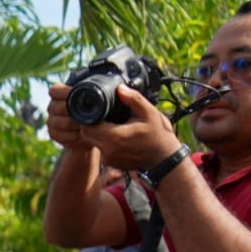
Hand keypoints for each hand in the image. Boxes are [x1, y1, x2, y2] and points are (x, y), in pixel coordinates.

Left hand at [47, 84, 179, 172]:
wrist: (164, 158)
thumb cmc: (158, 134)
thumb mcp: (149, 112)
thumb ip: (133, 99)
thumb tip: (120, 89)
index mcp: (115, 137)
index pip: (87, 127)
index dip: (89, 117)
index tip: (98, 110)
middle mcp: (108, 150)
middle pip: (86, 135)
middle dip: (91, 124)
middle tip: (102, 116)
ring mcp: (108, 159)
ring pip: (92, 142)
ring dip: (98, 133)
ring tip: (111, 124)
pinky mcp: (111, 163)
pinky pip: (101, 149)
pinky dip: (104, 141)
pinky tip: (117, 135)